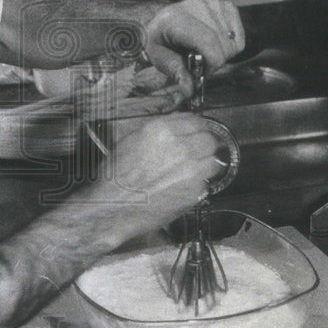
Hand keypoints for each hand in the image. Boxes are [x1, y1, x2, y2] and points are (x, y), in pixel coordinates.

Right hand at [86, 113, 219, 244]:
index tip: (196, 131)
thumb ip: (156, 132)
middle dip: (203, 144)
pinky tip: (182, 186)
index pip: (194, 120)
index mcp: (161, 131)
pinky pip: (205, 182)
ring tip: (192, 170)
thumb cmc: (116, 178)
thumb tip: (174, 127)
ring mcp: (190, 170)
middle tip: (197, 151)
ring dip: (205, 164)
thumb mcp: (129, 142)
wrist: (114, 207)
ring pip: (213, 161)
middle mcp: (179, 147)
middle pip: (209, 139)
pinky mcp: (194, 191)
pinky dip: (198, 184)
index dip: (196, 126)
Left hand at [145, 0, 244, 98]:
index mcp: (176, 19)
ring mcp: (211, 3)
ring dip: (223, 53)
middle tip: (200, 63)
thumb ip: (177, 73)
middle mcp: (196, 6)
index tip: (204, 72)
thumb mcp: (161, 59)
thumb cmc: (161, 41)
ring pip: (233, 42)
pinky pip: (239, 34)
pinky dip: (231, 44)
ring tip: (205, 51)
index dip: (212, 63)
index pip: (209, 42)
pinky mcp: (223, 4)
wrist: (162, 23)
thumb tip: (189, 91)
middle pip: (223, 45)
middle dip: (215, 61)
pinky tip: (215, 42)